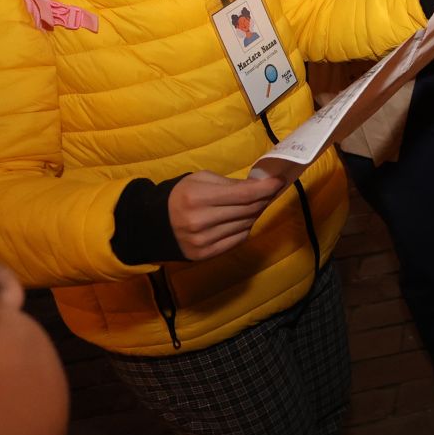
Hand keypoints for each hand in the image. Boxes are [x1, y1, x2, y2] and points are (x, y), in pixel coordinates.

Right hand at [167, 170, 285, 260]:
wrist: (155, 223)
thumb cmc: (180, 195)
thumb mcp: (200, 179)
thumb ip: (230, 183)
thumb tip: (259, 186)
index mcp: (197, 197)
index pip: (243, 194)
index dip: (265, 188)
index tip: (278, 182)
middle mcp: (200, 221)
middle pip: (247, 210)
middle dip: (263, 199)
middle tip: (270, 191)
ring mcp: (203, 241)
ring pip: (245, 225)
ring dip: (255, 213)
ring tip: (256, 204)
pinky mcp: (205, 254)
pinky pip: (238, 239)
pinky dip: (245, 228)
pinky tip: (243, 219)